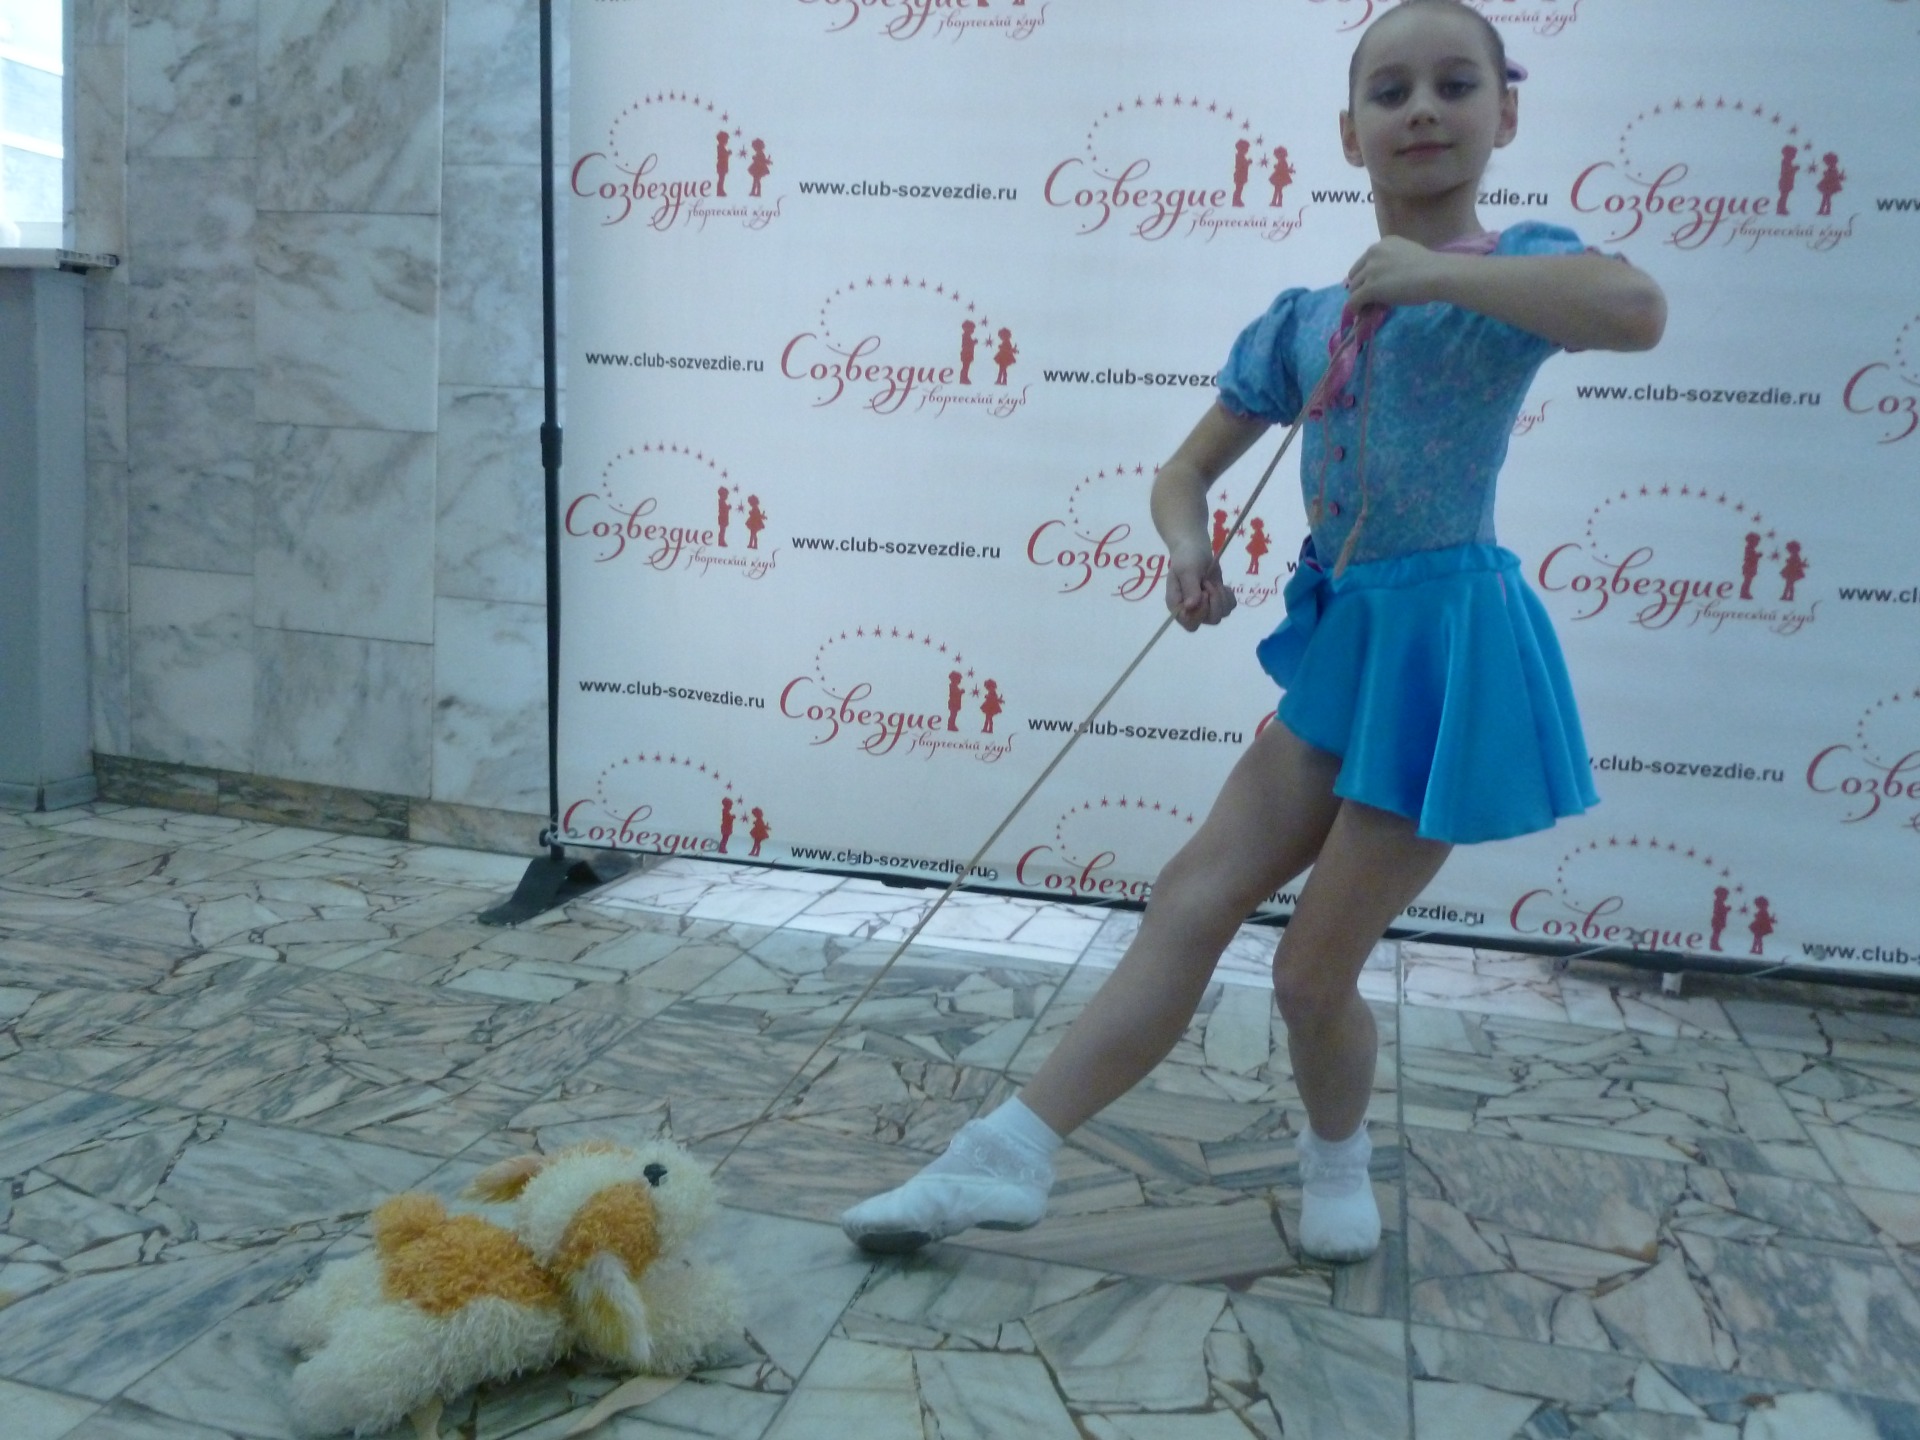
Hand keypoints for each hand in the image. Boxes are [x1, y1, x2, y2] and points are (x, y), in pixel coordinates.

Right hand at [1165, 541, 1235, 631]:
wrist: (1195, 549)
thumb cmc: (1186, 557)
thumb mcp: (1187, 569)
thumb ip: (1189, 587)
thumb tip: (1191, 606)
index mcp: (1177, 605)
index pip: (1190, 623)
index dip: (1201, 612)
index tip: (1204, 592)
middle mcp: (1190, 610)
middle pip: (1210, 620)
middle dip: (1215, 602)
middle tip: (1209, 584)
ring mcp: (1204, 607)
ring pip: (1221, 615)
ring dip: (1221, 597)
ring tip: (1213, 582)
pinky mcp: (1216, 601)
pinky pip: (1229, 608)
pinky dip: (1228, 597)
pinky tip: (1221, 586)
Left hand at [1344, 237, 1459, 310]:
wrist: (1437, 275)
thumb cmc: (1431, 268)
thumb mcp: (1406, 256)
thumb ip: (1391, 263)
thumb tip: (1383, 282)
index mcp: (1383, 243)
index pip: (1365, 262)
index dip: (1368, 277)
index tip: (1377, 287)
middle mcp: (1373, 252)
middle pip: (1356, 274)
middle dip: (1362, 287)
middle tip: (1373, 299)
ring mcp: (1370, 270)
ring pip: (1353, 288)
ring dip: (1361, 299)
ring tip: (1373, 307)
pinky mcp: (1369, 287)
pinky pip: (1353, 301)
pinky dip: (1355, 309)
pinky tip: (1362, 314)